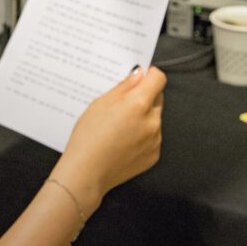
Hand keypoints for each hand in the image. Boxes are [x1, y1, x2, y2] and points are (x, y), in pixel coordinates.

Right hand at [50, 66, 165, 211]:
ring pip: (154, 118)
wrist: (87, 172)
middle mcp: (152, 121)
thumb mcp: (101, 103)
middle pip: (157, 98)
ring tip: (119, 127)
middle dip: (144, 96)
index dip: (149, 74)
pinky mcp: (154, 154)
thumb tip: (139, 74)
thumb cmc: (88, 138)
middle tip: (122, 104)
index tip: (141, 77)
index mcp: (138, 104)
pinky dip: (142, 134)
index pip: (158, 79)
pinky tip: (123, 140)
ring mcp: (155, 140)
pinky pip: (153, 136)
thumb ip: (124, 86)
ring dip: (143, 116)